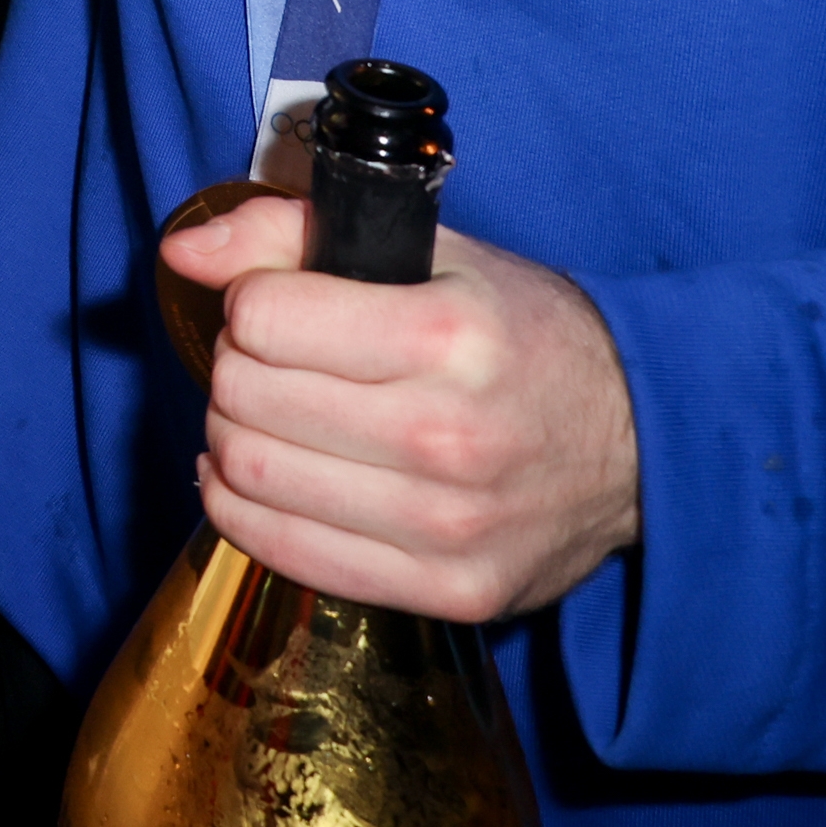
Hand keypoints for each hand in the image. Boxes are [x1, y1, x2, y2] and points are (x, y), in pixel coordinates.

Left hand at [165, 193, 643, 623]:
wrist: (644, 443)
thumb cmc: (524, 338)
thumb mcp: (429, 253)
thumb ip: (291, 235)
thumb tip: (181, 252)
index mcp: (448, 337)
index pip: (262, 318)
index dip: (248, 304)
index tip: (272, 308)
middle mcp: (447, 436)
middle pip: (246, 398)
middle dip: (231, 370)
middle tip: (262, 365)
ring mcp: (449, 527)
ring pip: (253, 477)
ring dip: (229, 439)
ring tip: (262, 418)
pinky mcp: (450, 590)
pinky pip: (289, 554)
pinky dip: (244, 509)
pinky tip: (260, 478)